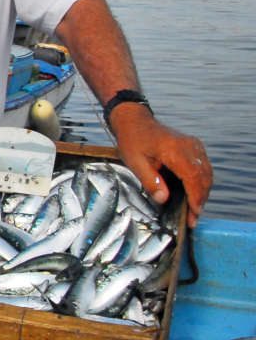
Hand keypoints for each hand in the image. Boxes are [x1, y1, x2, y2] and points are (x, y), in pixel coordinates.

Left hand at [111, 104, 211, 225]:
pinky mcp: (194, 146)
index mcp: (174, 149)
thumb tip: (163, 199)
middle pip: (203, 177)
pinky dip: (201, 182)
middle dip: (200, 199)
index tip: (195, 212)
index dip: (195, 197)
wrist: (135, 121)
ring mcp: (193, 145)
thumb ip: (150, 181)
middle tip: (193, 218)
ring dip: (203, 192)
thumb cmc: (132, 140)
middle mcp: (189, 146)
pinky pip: (203, 167)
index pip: (193, 177)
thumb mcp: (135, 162)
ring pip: (206, 173)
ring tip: (195, 210)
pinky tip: (195, 194)